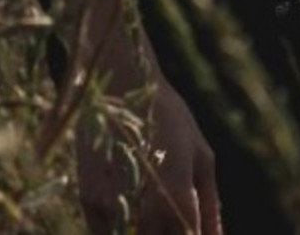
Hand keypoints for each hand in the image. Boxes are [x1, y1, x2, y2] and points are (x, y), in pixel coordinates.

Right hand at [78, 75, 222, 233]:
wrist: (118, 79)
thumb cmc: (167, 114)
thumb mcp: (200, 154)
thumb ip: (210, 205)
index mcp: (178, 199)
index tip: (193, 229)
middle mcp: (145, 211)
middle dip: (168, 233)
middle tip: (170, 210)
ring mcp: (113, 209)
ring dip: (144, 231)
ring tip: (152, 202)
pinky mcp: (89, 202)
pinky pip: (106, 234)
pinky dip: (120, 228)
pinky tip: (130, 205)